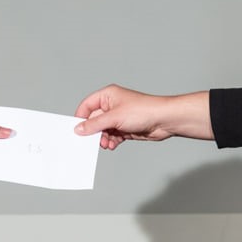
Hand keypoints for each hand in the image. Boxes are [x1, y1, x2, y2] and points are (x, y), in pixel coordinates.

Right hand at [72, 85, 212, 149]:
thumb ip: (94, 124)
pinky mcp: (125, 128)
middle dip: (94, 132)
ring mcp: (119, 117)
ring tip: (106, 144)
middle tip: (92, 141)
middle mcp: (112, 105)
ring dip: (103, 139)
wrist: (164, 120)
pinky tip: (113, 145)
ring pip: (103, 130)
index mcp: (107, 96)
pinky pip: (112, 136)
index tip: (77, 130)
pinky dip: (111, 141)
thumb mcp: (114, 118)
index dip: (80, 118)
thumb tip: (79, 129)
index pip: (87, 106)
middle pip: (94, 120)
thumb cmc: (143, 111)